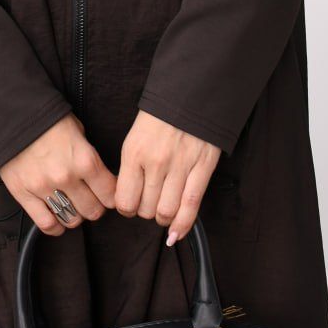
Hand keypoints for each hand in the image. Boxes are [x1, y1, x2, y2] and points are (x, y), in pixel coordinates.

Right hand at [0, 113, 116, 235]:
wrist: (12, 115)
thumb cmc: (47, 119)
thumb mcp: (77, 130)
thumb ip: (88, 154)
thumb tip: (100, 175)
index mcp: (85, 159)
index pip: (110, 193)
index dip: (112, 196)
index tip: (108, 194)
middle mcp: (67, 177)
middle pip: (93, 210)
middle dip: (95, 207)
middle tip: (91, 200)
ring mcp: (44, 188)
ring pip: (72, 220)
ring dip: (76, 216)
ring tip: (73, 207)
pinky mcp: (24, 194)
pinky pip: (46, 224)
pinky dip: (55, 227)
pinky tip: (58, 220)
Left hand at [115, 110, 221, 243]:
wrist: (190, 94)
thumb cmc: (160, 116)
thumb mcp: (134, 137)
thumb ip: (132, 166)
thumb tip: (128, 197)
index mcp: (134, 153)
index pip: (125, 201)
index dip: (126, 208)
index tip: (130, 204)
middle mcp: (156, 163)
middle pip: (146, 209)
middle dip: (145, 212)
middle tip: (149, 203)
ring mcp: (180, 167)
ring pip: (167, 212)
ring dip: (163, 218)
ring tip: (163, 211)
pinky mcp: (202, 169)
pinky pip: (191, 206)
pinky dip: (183, 225)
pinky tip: (176, 233)